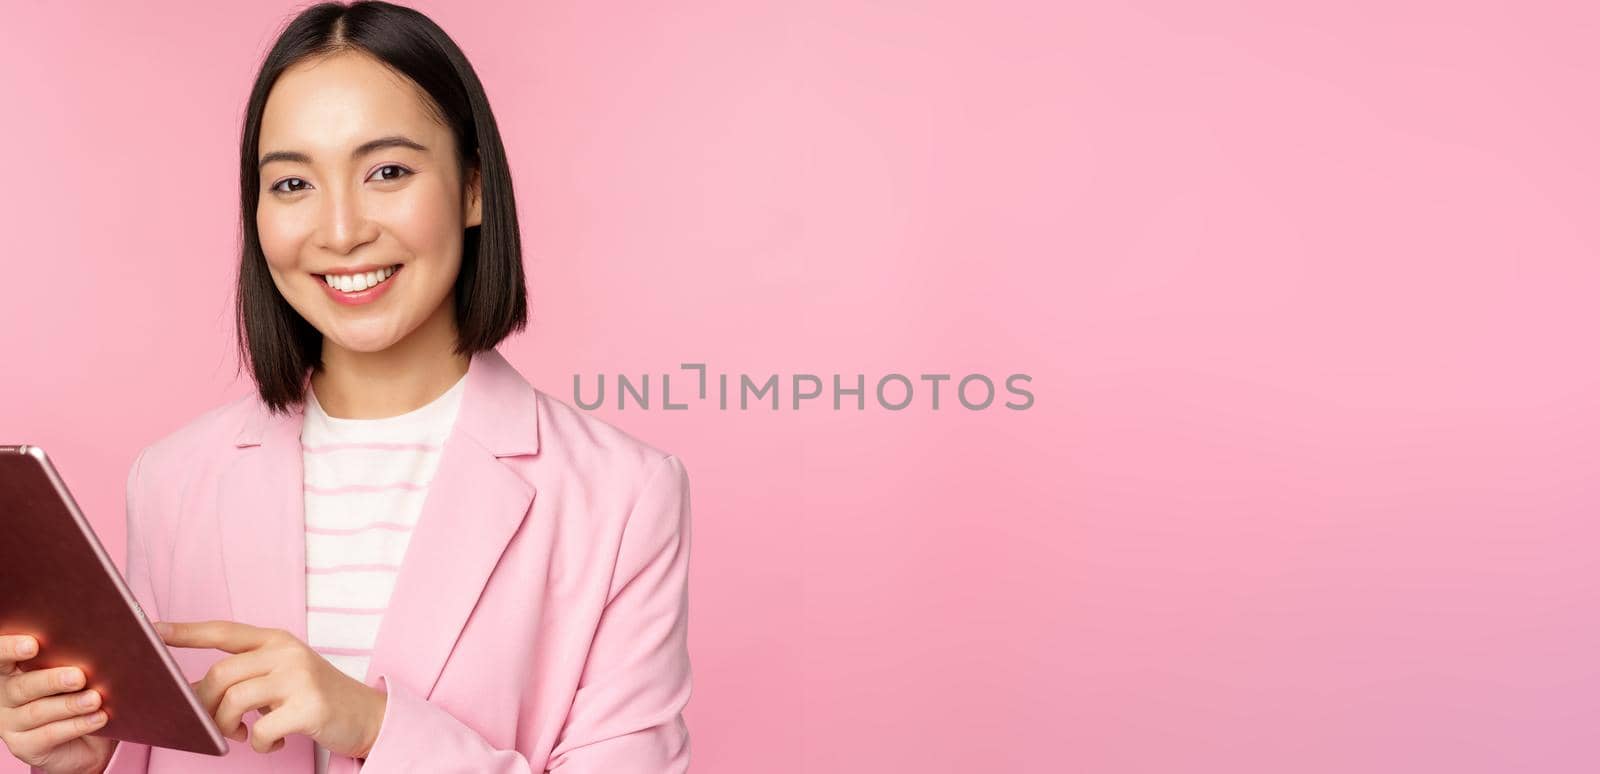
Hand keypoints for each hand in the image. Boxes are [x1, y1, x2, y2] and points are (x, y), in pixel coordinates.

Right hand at [0, 634, 116, 773]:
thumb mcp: (81, 670)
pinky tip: (98, 717)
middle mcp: (5, 695)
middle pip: (21, 686)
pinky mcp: (24, 746)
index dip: (10, 648)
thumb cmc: (82, 691)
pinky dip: (76, 725)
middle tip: (79, 676)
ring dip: (69, 705)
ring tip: (95, 699)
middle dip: (51, 680)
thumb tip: (107, 635)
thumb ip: (80, 654)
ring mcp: (10, 723)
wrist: (89, 740)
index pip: (2, 656)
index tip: (33, 644)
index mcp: (12, 669)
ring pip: (37, 711)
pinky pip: (49, 735)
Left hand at [154, 620, 386, 756]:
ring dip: (227, 727)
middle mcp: (287, 652)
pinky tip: (271, 744)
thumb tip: (187, 692)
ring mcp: (300, 677)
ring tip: (241, 735)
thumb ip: (241, 677)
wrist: (367, 715)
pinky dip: (257, 745)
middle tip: (214, 725)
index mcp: (276, 640)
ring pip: (234, 701)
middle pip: (220, 675)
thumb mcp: (279, 677)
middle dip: (205, 706)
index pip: (223, 631)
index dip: (185, 631)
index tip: (152, 629)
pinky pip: (260, 730)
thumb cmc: (313, 697)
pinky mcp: (310, 706)